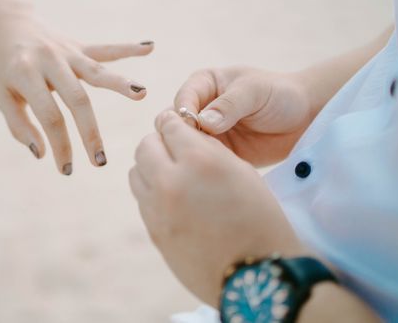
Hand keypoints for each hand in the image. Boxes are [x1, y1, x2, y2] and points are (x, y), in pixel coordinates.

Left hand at [0, 12, 152, 174]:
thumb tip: (42, 153)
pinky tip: (149, 46)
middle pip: (77, 99)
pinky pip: (106, 49)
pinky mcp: (80, 46)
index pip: (49, 116)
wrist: (10, 24)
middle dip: (90, 132)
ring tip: (141, 93)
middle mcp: (49, 60)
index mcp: (25, 74)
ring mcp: (68, 51)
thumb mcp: (2, 97)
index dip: (59, 145)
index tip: (66, 170)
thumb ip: (19, 126)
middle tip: (100, 162)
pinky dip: (128, 48)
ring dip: (120, 83)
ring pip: (97, 71)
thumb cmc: (6, 69)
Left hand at [130, 110, 304, 304]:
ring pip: (136, 172)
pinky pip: (142, 199)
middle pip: (145, 146)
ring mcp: (157, 210)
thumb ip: (209, 149)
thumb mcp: (242, 171)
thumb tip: (185, 136)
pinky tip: (174, 198)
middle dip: (158, 142)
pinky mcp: (154, 233)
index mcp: (199, 161)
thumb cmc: (260, 219)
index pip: (170, 125)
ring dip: (151, 166)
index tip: (179, 125)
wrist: (259, 275)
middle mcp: (171, 182)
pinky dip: (153, 191)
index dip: (175, 122)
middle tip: (174, 148)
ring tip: (173, 173)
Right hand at [174, 67, 312, 165]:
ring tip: (211, 162)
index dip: (184, 114)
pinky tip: (217, 173)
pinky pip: (203, 162)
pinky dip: (206, 168)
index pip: (182, 100)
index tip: (197, 128)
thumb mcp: (254, 92)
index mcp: (203, 85)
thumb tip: (203, 123)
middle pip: (176, 125)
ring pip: (186, 146)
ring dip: (194, 155)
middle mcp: (200, 109)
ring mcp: (208, 133)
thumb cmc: (279, 94)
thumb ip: (229, 105)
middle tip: (200, 149)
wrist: (305, 117)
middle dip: (183, 138)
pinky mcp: (219, 154)